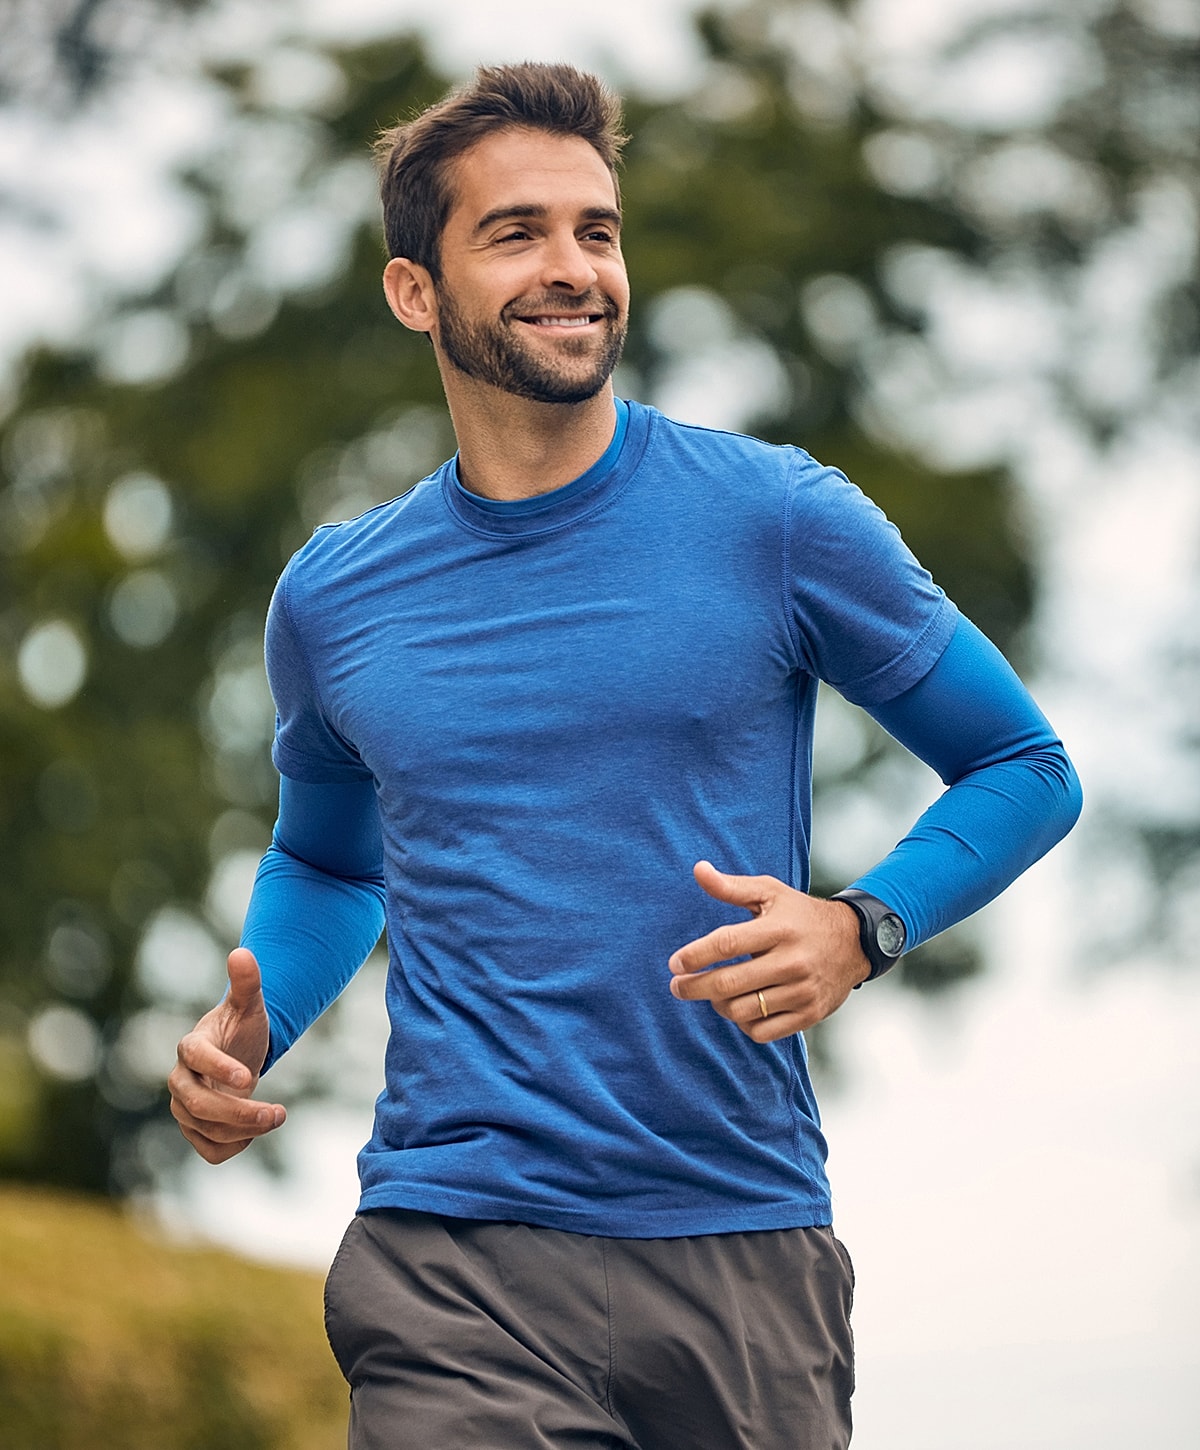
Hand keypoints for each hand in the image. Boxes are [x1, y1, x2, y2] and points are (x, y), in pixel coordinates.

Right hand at [168, 948, 285, 1163]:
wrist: (237, 1055)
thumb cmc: (242, 1028)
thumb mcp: (250, 1004)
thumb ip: (247, 981)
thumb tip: (242, 953)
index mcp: (192, 1045)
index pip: (196, 1057)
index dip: (219, 1067)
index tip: (249, 1078)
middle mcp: (180, 1079)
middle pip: (197, 1103)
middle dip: (238, 1112)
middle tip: (279, 1112)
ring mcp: (184, 1108)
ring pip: (205, 1129)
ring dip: (244, 1131)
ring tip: (277, 1116)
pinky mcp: (193, 1130)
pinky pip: (209, 1150)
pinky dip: (234, 1148)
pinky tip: (254, 1132)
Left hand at [668, 861, 869, 1041]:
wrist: (854, 943)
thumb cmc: (801, 916)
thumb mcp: (771, 893)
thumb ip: (732, 887)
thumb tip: (698, 869)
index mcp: (778, 929)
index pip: (727, 943)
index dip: (695, 955)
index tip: (675, 964)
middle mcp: (791, 961)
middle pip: (729, 983)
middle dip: (694, 987)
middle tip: (677, 986)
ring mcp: (802, 991)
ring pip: (742, 1011)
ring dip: (718, 1005)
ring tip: (712, 994)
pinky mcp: (809, 1014)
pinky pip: (763, 1031)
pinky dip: (744, 1024)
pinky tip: (739, 1008)